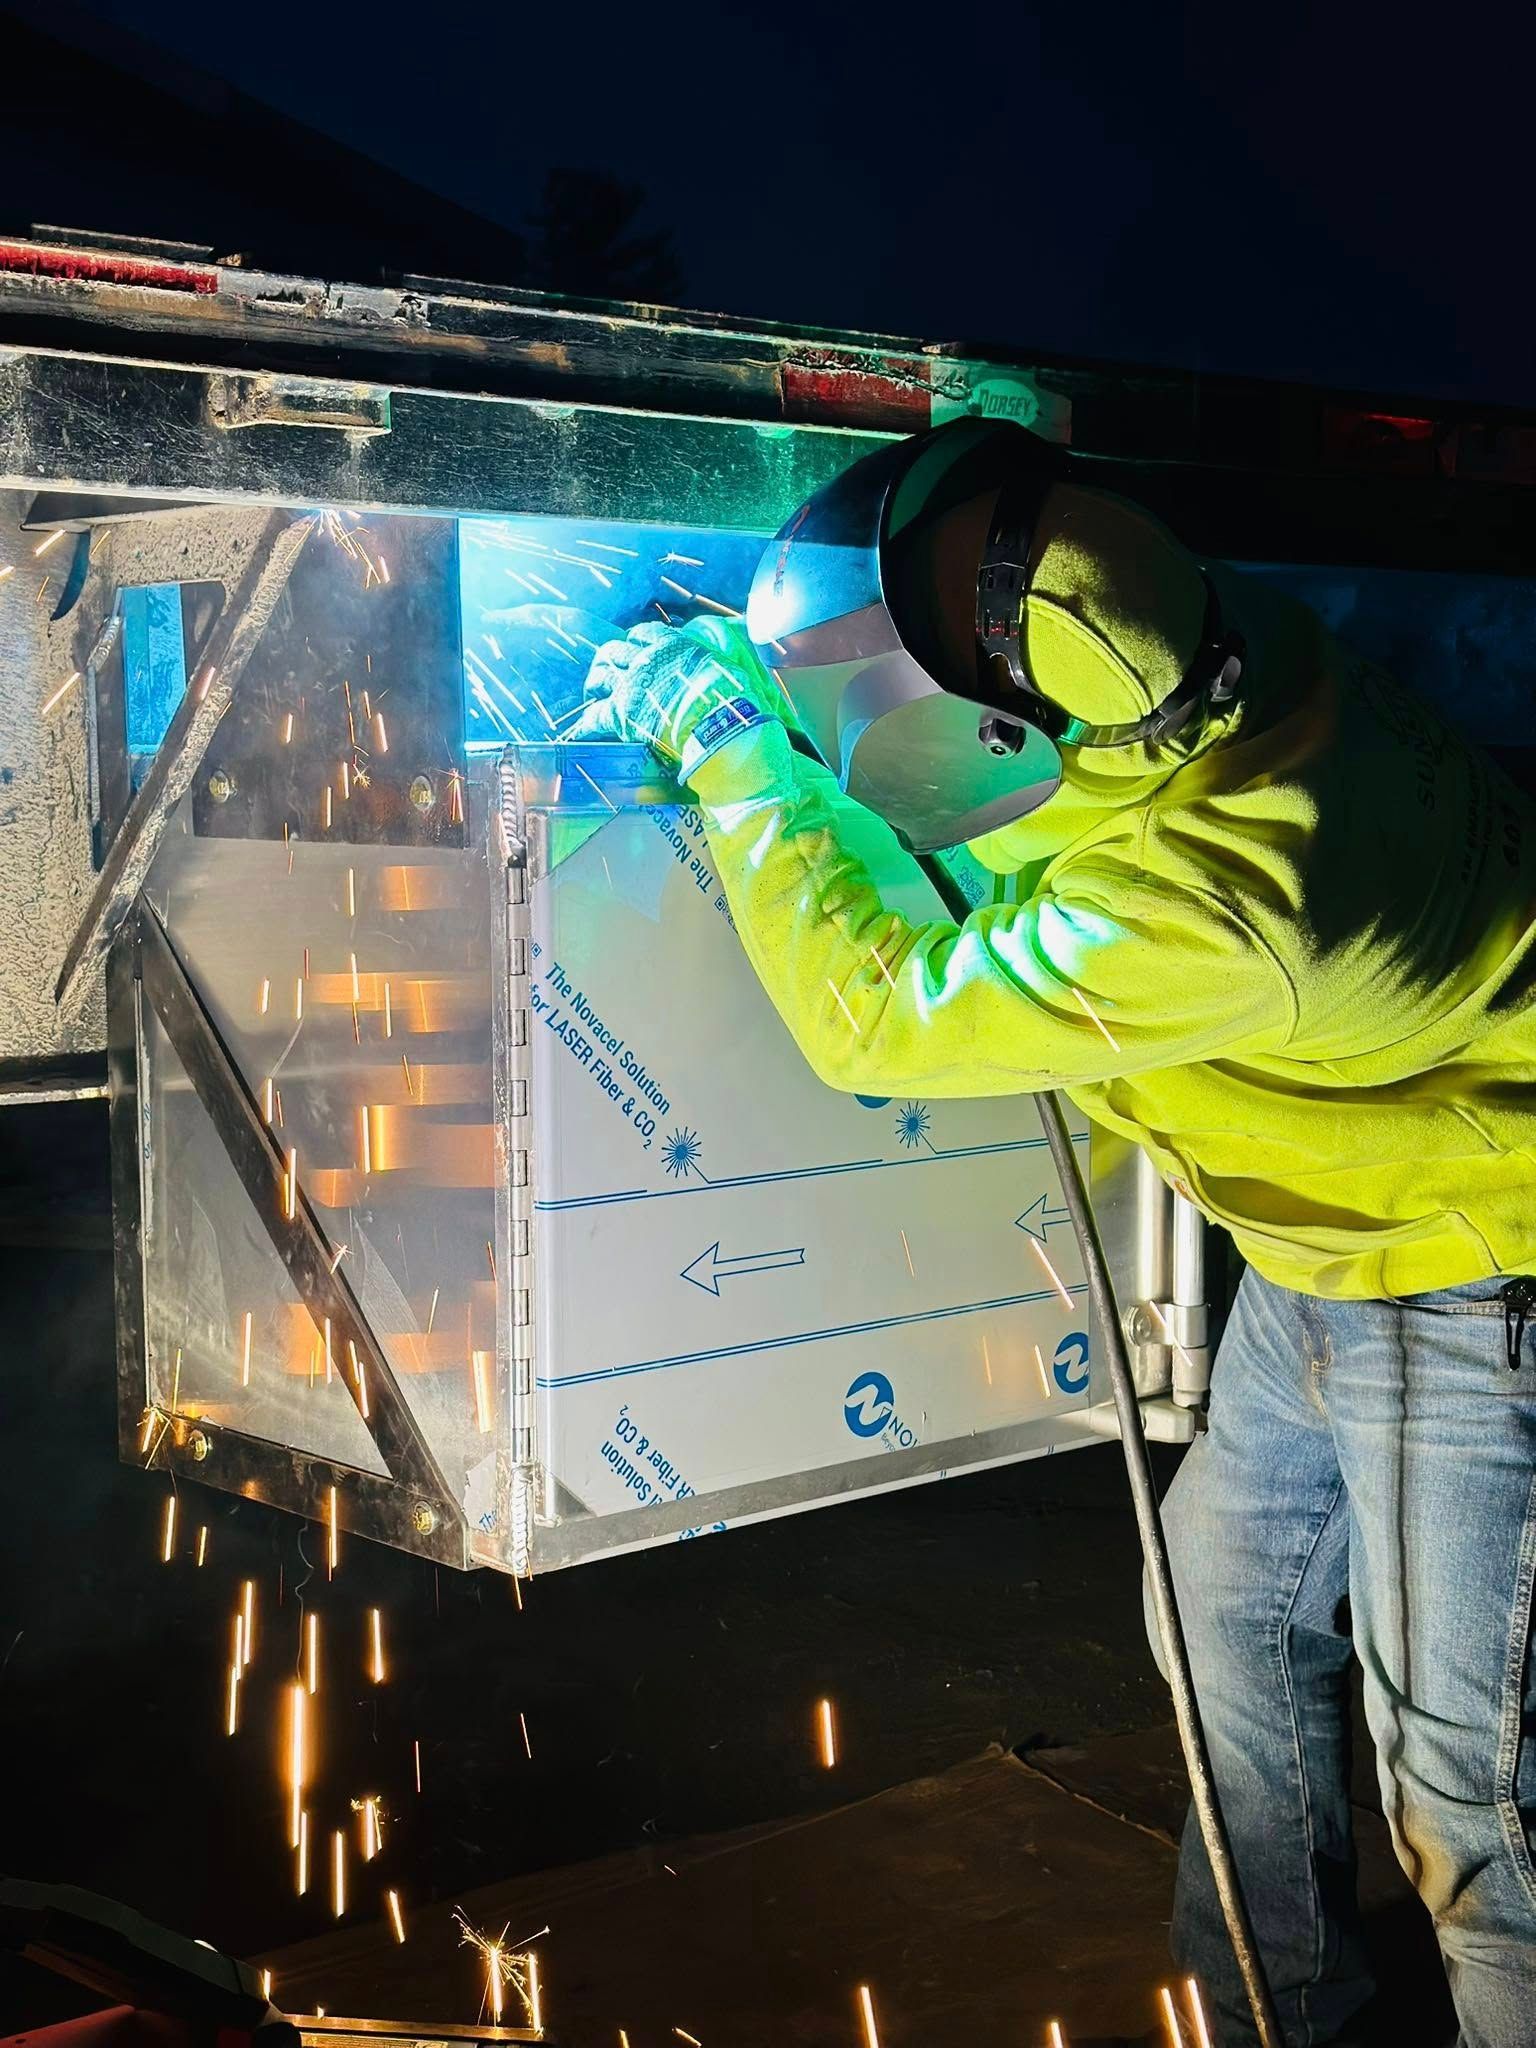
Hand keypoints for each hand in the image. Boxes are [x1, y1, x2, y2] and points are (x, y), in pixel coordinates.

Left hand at [569, 617, 787, 775]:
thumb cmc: (732, 699)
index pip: (644, 633)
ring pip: (600, 675)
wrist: (719, 726)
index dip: (637, 642)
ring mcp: (631, 686)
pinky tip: (576, 733)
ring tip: (591, 692)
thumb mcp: (726, 666)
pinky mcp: (621, 714)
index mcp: (672, 645)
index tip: (636, 649)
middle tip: (606, 670)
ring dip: (594, 683)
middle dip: (609, 659)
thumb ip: (715, 657)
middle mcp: (646, 660)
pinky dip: (583, 725)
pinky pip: (593, 716)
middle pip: (615, 650)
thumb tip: (733, 646)